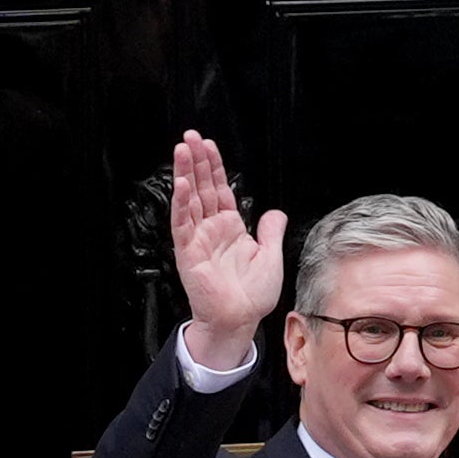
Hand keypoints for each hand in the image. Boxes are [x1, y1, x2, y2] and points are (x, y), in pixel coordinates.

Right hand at [170, 129, 285, 368]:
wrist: (240, 320)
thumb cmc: (252, 296)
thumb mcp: (271, 257)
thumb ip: (271, 232)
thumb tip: (276, 212)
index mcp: (230, 228)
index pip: (220, 189)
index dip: (214, 167)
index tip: (209, 145)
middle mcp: (212, 229)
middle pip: (202, 187)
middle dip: (196, 161)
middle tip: (190, 137)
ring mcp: (198, 239)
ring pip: (189, 199)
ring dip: (185, 173)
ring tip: (182, 149)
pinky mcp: (188, 252)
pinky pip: (182, 223)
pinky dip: (181, 203)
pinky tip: (182, 184)